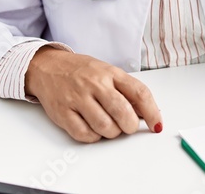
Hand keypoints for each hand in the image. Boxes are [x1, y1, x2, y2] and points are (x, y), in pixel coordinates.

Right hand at [25, 48, 161, 142]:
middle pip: (123, 113)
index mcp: (111, 73)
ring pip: (105, 127)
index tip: (156, 124)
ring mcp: (77, 98)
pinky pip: (84, 134)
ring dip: (112, 133)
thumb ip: (126, 90)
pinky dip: (93, 137)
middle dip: (130, 126)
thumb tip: (145, 113)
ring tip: (109, 126)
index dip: (152, 112)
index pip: (139, 93)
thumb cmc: (81, 71)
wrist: (48, 67)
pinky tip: (93, 128)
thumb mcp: (107, 72)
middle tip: (128, 126)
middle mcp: (95, 84)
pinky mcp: (63, 112)